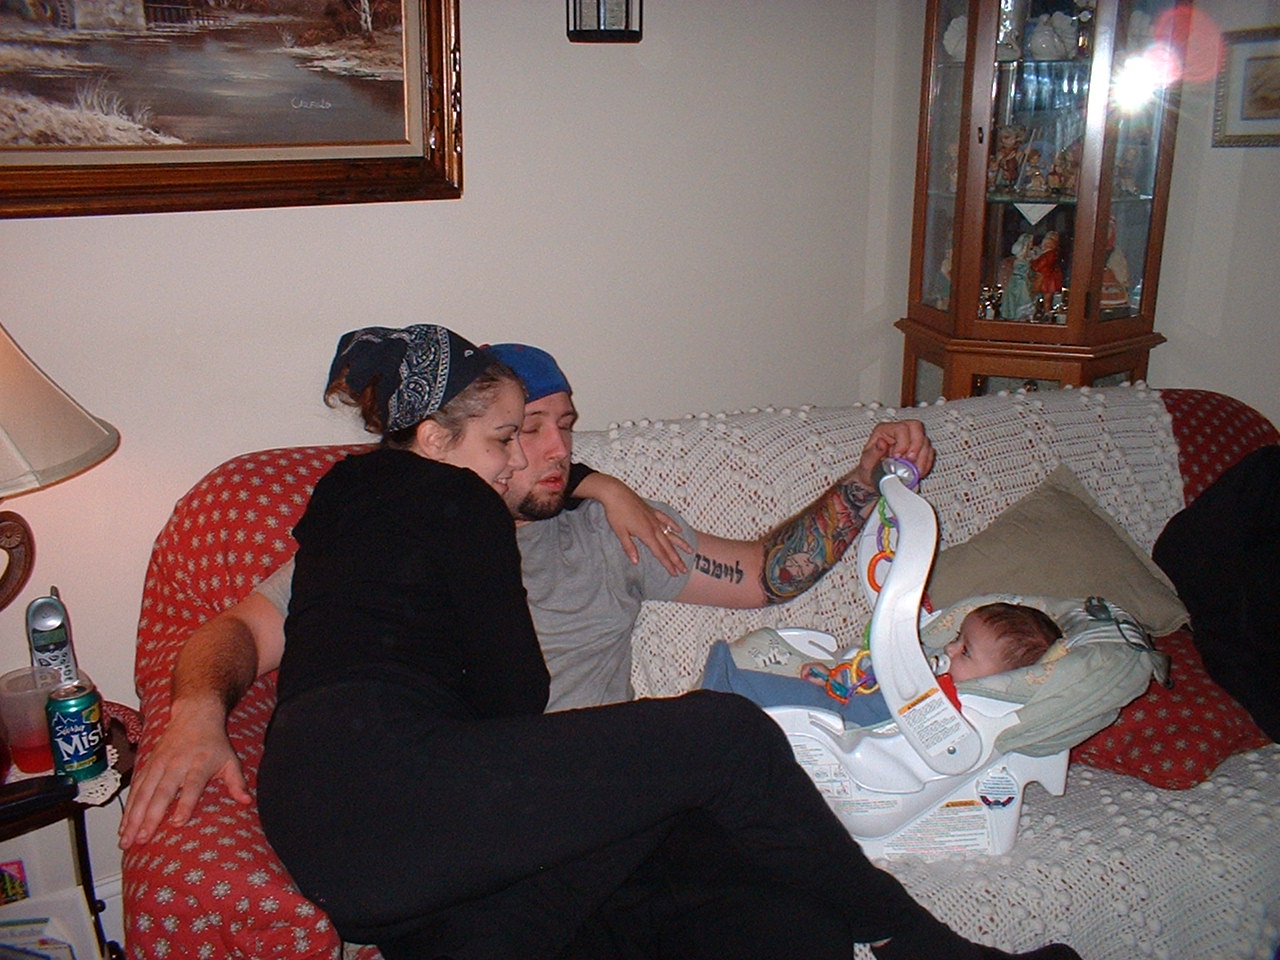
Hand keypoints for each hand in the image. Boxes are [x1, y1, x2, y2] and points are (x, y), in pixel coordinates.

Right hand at [118, 698, 250, 848]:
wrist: (194, 715)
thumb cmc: (214, 743)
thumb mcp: (230, 760)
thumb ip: (237, 782)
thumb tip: (247, 801)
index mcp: (199, 763)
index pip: (192, 785)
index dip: (185, 803)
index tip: (177, 822)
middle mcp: (176, 764)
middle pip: (162, 792)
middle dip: (151, 817)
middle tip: (143, 839)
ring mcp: (159, 765)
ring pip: (143, 793)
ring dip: (134, 817)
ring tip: (127, 839)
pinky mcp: (147, 766)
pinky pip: (136, 789)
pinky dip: (128, 808)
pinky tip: (123, 827)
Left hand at [612, 505, 692, 575]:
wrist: (616, 493)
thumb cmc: (616, 512)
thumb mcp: (620, 532)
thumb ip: (629, 547)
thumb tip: (635, 562)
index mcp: (646, 534)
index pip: (659, 553)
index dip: (667, 564)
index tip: (674, 573)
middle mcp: (653, 527)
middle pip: (668, 546)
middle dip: (676, 559)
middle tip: (684, 569)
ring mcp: (654, 518)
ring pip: (671, 534)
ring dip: (680, 543)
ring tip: (690, 551)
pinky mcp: (652, 511)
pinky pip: (666, 519)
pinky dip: (673, 525)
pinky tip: (679, 529)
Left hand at [852, 420, 934, 489]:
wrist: (874, 479)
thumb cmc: (869, 469)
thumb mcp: (866, 462)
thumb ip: (873, 452)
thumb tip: (881, 443)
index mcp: (885, 430)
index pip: (901, 428)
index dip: (903, 442)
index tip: (898, 457)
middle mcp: (899, 432)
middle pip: (917, 428)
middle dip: (917, 446)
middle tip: (910, 460)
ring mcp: (910, 440)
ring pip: (925, 441)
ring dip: (922, 458)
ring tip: (913, 471)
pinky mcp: (918, 450)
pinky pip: (929, 452)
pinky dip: (926, 463)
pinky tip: (918, 472)